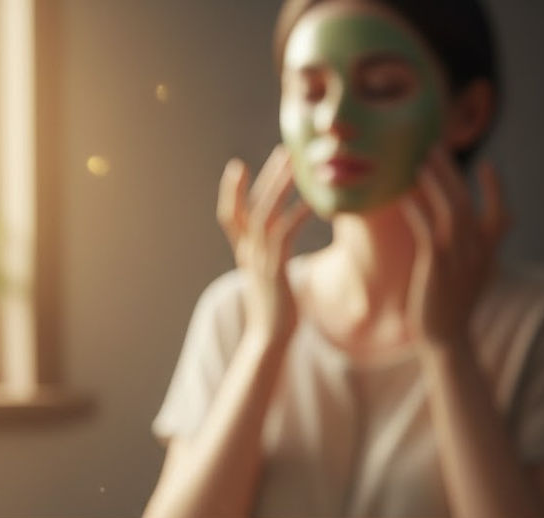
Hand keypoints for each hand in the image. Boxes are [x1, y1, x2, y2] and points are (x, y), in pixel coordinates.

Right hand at [216, 144, 309, 344]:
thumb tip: (284, 255)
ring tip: (297, 164)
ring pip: (264, 214)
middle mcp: (248, 254)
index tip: (237, 167)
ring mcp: (259, 261)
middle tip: (285, 150)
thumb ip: (273, 263)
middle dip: (266, 177)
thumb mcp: (272, 283)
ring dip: (280, 186)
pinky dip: (296, 215)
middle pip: (250, 206)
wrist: (269, 341)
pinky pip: (283, 233)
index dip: (232, 192)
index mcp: (245, 255)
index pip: (230, 217)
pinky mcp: (274, 269)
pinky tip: (313, 204)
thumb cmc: (276, 315)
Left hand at [401, 148, 509, 349]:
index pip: (501, 214)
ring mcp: (458, 258)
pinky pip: (428, 230)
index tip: (489, 165)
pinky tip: (404, 197)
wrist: (445, 340)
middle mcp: (477, 251)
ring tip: (419, 161)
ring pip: (450, 210)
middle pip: (467, 201)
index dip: (496, 189)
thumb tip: (457, 238)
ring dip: (435, 183)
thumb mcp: (467, 278)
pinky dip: (418, 210)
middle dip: (451, 172)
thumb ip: (470, 254)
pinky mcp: (436, 267)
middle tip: (435, 147)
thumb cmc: (449, 308)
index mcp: (487, 253)